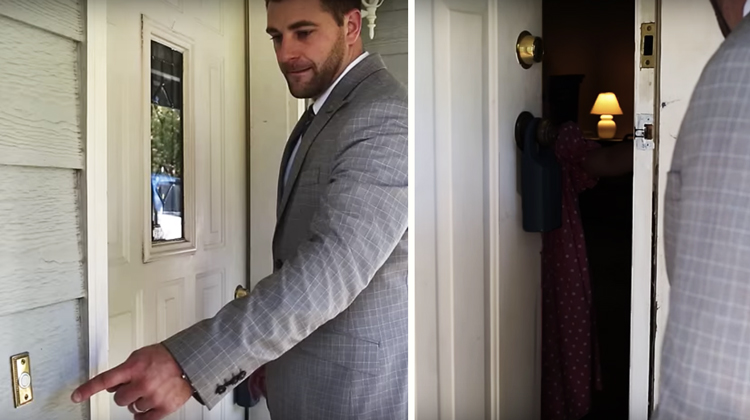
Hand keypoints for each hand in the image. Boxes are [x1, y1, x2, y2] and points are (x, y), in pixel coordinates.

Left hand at [71, 344, 192, 419]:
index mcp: (134, 368)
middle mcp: (142, 383)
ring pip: (132, 408)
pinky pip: (144, 419)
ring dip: (138, 401)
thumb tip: (110, 384)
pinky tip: (149, 404)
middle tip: (136, 386)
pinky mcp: (164, 407)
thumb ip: (123, 370)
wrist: (187, 361)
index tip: (76, 396)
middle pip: (118, 399)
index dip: (88, 389)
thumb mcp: (139, 356)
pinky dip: (144, 414)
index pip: (105, 380)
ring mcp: (153, 397)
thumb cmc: (164, 357)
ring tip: (150, 390)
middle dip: (125, 394)